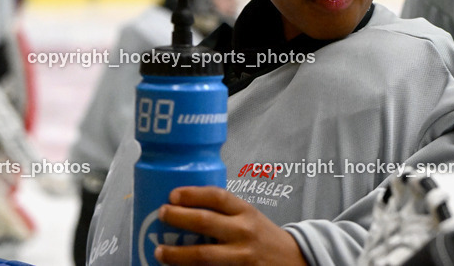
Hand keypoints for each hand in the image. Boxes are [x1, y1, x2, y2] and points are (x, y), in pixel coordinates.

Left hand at [153, 186, 305, 265]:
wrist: (293, 262)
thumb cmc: (263, 237)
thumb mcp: (250, 217)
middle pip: (205, 223)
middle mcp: (244, 232)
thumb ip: (226, 213)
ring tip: (159, 251)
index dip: (193, 194)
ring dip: (177, 254)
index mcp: (246, 212)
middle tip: (161, 214)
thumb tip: (185, 208)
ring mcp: (242, 257)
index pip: (218, 197)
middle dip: (179, 218)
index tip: (173, 195)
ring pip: (203, 255)